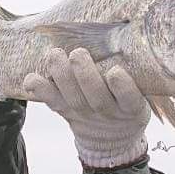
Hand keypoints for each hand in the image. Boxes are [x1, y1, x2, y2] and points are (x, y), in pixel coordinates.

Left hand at [24, 47, 149, 167]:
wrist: (112, 139)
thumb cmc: (128, 103)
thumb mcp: (144, 95)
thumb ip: (138, 74)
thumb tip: (133, 34)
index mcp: (131, 108)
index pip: (130, 99)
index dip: (122, 87)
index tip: (116, 72)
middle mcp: (107, 113)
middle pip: (96, 98)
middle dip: (85, 75)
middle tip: (78, 54)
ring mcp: (84, 115)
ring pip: (73, 99)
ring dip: (61, 76)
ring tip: (54, 55)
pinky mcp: (66, 113)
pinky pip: (53, 103)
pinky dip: (40, 91)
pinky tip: (31, 79)